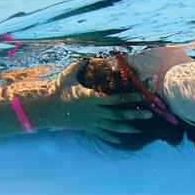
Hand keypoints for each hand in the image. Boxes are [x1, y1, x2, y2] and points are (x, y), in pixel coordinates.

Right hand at [38, 61, 152, 142]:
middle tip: (149, 113)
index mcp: (91, 98)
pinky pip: (101, 134)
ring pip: (112, 127)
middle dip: (134, 114)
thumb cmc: (58, 89)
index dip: (128, 96)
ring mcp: (91, 122)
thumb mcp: (69, 73)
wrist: (46, 109)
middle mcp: (94, 112)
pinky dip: (111, 137)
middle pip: (117, 114)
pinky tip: (120, 140)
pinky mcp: (87, 128)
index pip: (113, 98)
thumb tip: (92, 55)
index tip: (141, 94)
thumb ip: (82, 64)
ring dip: (127, 128)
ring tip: (139, 128)